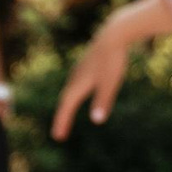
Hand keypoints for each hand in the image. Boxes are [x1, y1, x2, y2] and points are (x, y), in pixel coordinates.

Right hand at [51, 22, 130, 138]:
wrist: (114, 34)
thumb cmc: (112, 60)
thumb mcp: (110, 84)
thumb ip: (103, 101)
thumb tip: (97, 120)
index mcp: (78, 84)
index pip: (66, 107)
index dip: (62, 122)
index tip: (58, 137)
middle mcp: (75, 78)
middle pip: (65, 101)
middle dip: (62, 118)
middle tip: (59, 134)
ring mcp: (79, 70)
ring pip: (69, 91)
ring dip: (66, 106)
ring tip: (65, 115)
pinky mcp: (86, 64)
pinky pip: (75, 84)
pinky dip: (73, 94)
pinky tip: (78, 92)